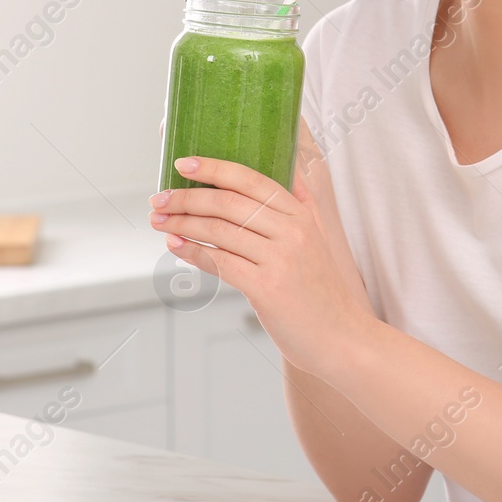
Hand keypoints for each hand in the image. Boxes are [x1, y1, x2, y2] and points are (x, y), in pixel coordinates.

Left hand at [147, 123, 373, 378]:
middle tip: (158, 199)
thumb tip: (290, 170)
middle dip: (186, 197)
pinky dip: (192, 251)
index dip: (214, 168)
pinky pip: (219, 262)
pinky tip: (175, 246)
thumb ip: (302, 204)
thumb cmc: (322, 292)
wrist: (342, 338)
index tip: (183, 163)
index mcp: (302, 215)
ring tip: (160, 221)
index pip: (252, 179)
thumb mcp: (318, 239)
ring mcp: (280, 259)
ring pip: (219, 230)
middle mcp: (292, 232)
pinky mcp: (267, 288)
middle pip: (228, 202)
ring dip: (182, 223)